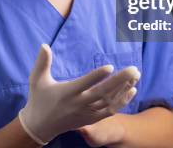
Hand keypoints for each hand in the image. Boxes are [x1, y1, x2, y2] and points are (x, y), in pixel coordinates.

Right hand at [18, 44, 140, 143]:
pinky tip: (132, 89)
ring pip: (110, 102)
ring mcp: (87, 113)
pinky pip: (111, 111)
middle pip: (103, 93)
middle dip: (120, 81)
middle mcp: (79, 104)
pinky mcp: (92, 118)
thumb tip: (44, 45)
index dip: (97, 76)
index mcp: (67, 93)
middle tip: (134, 69)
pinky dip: (123, 101)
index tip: (110, 67)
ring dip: (124, 89)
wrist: (41, 126)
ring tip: (136, 75)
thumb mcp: (36, 79)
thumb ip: (42, 62)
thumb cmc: (39, 99)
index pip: (84, 84)